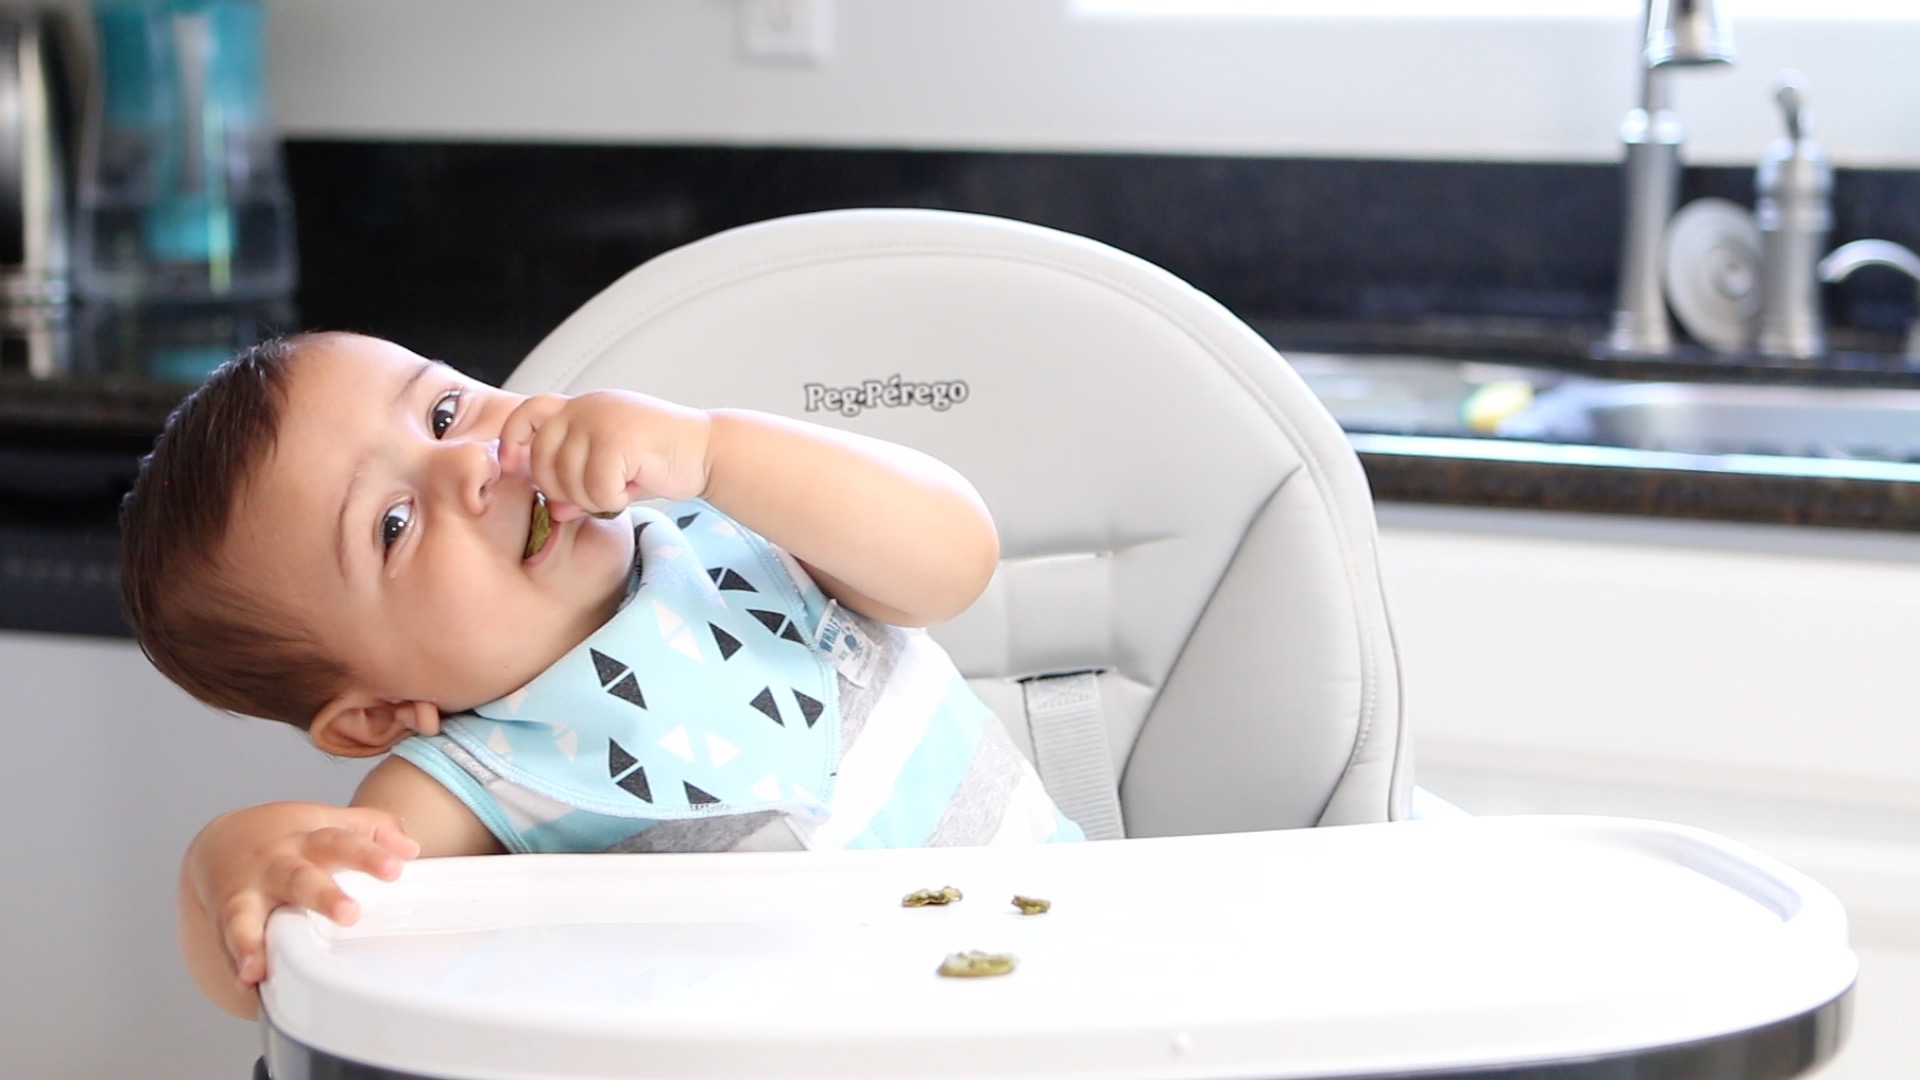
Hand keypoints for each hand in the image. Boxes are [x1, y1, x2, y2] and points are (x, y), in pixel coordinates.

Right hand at [181, 803, 418, 993]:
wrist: (222, 840)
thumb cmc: (291, 839)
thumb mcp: (329, 823)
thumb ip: (373, 830)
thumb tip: (411, 848)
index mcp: (310, 840)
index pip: (343, 842)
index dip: (369, 855)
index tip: (396, 868)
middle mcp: (277, 864)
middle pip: (300, 877)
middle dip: (321, 896)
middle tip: (348, 914)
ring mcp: (247, 892)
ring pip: (247, 912)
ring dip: (254, 939)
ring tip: (261, 967)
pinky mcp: (226, 917)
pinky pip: (227, 940)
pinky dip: (235, 961)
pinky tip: (245, 983)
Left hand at [498, 391, 711, 521]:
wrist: (708, 451)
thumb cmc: (662, 461)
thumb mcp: (612, 474)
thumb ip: (577, 486)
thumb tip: (553, 510)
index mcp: (581, 407)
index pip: (527, 413)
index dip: (511, 440)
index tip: (512, 466)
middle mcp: (587, 407)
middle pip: (542, 460)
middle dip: (563, 490)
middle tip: (597, 495)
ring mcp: (602, 419)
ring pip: (568, 479)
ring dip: (594, 498)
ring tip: (622, 489)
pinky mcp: (619, 438)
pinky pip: (598, 488)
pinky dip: (616, 500)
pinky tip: (635, 488)